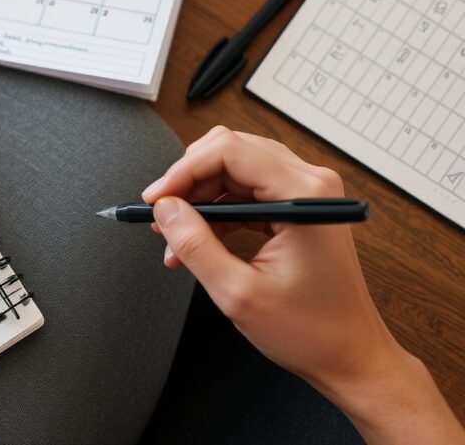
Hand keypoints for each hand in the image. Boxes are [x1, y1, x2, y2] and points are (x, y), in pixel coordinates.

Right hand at [143, 126, 463, 443]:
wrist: (350, 355)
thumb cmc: (311, 331)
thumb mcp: (238, 293)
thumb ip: (195, 246)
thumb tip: (164, 210)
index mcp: (303, 196)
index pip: (229, 151)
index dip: (182, 170)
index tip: (155, 200)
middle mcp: (310, 184)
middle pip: (231, 151)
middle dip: (188, 181)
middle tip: (160, 215)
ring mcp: (306, 193)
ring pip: (235, 168)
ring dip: (200, 197)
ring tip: (175, 235)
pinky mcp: (299, 206)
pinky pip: (247, 189)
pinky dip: (217, 209)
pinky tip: (198, 238)